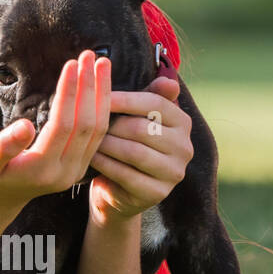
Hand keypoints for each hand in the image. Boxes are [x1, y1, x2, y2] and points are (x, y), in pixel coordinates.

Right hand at [0, 51, 110, 224]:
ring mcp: (77, 169)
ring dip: (102, 94)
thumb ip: (3, 146)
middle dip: (91, 88)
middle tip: (91, 56)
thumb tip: (24, 126)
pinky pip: (99, 133)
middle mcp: (66, 171)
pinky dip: (102, 107)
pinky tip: (101, 86)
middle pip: (87, 125)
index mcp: (42, 168)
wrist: (0, 198)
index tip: (71, 64)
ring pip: (99, 128)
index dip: (69, 93)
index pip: (63, 125)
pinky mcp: (82, 164)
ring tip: (102, 63)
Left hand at [88, 75, 193, 222]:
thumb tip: (167, 80)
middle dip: (110, 125)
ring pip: (133, 151)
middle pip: (142, 128)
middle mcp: (185, 148)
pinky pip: (126, 174)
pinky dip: (104, 164)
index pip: (155, 103)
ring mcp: (174, 172)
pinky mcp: (158, 193)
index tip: (97, 93)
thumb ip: (147, 96)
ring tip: (87, 139)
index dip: (124, 99)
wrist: (117, 188)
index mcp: (182, 122)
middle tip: (86, 123)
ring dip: (105, 144)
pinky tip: (89, 157)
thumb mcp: (134, 117)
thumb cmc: (123, 142)